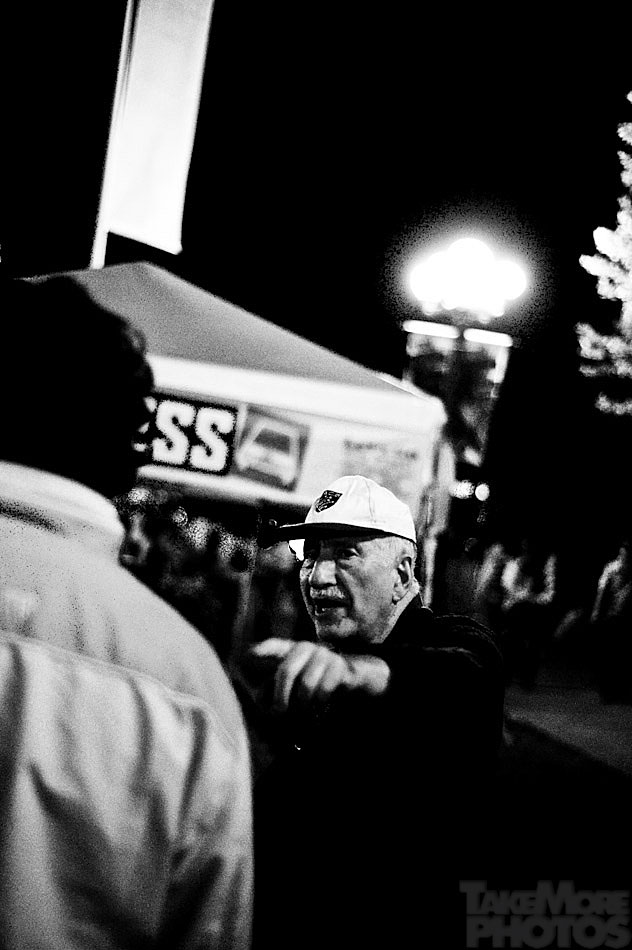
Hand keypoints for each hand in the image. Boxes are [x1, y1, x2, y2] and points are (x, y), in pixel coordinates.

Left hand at [245, 638, 389, 713]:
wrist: (349, 679)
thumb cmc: (312, 683)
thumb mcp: (292, 686)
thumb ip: (274, 690)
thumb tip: (259, 699)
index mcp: (290, 649)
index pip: (274, 646)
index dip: (262, 650)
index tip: (248, 654)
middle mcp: (305, 648)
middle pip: (286, 671)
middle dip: (280, 696)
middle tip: (279, 713)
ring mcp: (323, 655)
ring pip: (306, 684)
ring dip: (302, 706)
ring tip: (301, 715)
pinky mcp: (340, 666)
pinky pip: (325, 690)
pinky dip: (319, 705)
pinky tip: (318, 711)